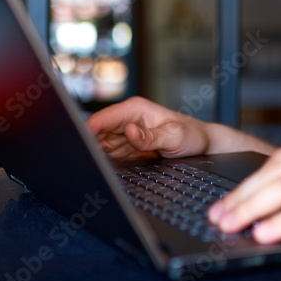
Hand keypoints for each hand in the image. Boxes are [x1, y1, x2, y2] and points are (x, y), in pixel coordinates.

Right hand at [85, 96, 211, 159]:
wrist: (200, 145)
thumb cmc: (191, 134)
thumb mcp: (174, 136)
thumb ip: (151, 137)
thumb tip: (129, 132)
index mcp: (134, 109)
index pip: (102, 119)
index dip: (87, 132)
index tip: (79, 147)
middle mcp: (126, 121)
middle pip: (95, 133)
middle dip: (88, 147)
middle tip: (85, 163)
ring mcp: (124, 136)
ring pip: (99, 146)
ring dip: (95, 157)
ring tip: (93, 169)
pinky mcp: (126, 150)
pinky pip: (108, 157)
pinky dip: (104, 164)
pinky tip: (103, 171)